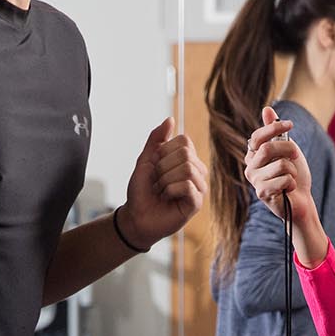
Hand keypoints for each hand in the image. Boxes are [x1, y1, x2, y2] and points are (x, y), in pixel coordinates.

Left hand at [120, 117, 207, 247]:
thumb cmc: (141, 190)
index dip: (164, 152)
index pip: (184, 141)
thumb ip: (156, 139)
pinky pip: (188, 186)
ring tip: (161, 190)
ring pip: (187, 168)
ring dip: (165, 179)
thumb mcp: (145, 160)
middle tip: (157, 181)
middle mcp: (197, 172)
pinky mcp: (197, 203)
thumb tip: (170, 119)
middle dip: (163, 167)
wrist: (136, 216)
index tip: (155, 167)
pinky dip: (170, 190)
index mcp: (187, 160)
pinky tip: (167, 198)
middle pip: (186, 154)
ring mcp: (199, 188)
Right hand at [243, 107, 311, 223]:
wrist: (301, 200)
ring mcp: (254, 180)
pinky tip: (287, 190)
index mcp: (254, 154)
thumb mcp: (288, 149)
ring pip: (280, 165)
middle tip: (296, 156)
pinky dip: (292, 183)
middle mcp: (250, 166)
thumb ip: (276, 132)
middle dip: (288, 150)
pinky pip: (284, 180)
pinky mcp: (261, 193)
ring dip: (293, 171)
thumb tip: (266, 109)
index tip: (290, 125)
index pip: (258, 136)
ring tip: (290, 178)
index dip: (274, 127)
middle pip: (268, 148)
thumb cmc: (294, 174)